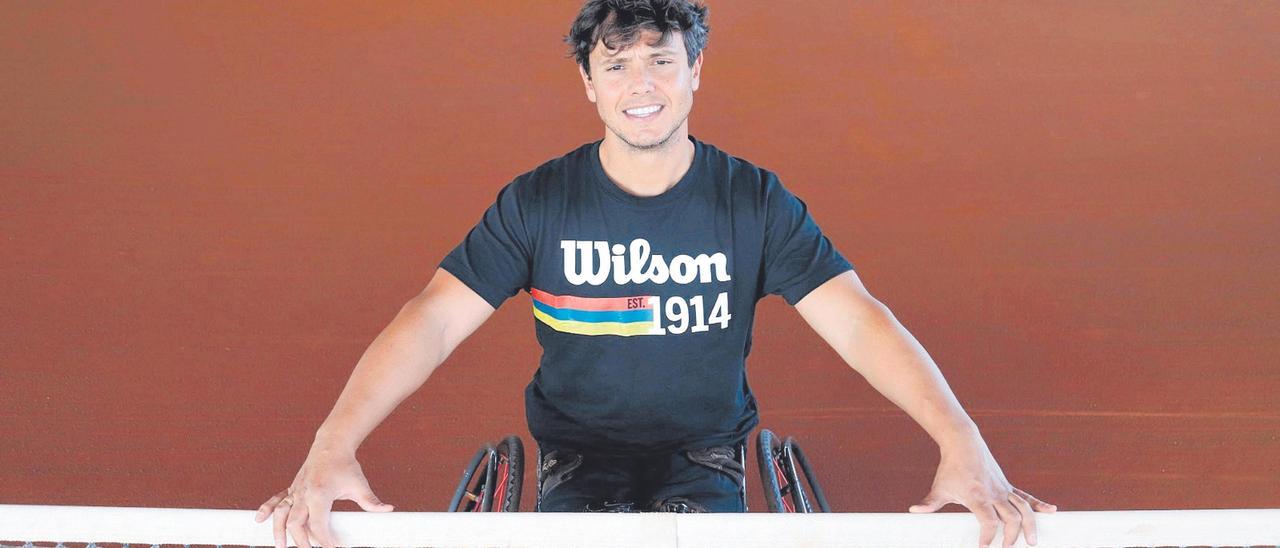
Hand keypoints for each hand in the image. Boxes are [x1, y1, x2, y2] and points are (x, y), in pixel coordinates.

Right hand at [254, 448, 393, 547]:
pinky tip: (259, 519)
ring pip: (282, 513)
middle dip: (301, 541)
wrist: (332, 445)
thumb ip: (371, 501)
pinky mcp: (292, 488)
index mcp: (320, 494)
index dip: (325, 540)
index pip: (319, 524)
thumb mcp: (359, 485)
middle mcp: (304, 493)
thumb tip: (388, 510)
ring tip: (280, 545)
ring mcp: (296, 490)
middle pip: (296, 523)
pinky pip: (275, 499)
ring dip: (279, 530)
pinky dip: (267, 509)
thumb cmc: (346, 466)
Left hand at [908, 439, 1055, 547]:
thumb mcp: (939, 487)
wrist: (963, 443)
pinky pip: (1026, 497)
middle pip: (1010, 518)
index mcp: (978, 496)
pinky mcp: (1008, 486)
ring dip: (1030, 525)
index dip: (988, 537)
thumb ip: (929, 503)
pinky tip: (1052, 511)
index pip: (988, 521)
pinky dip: (1040, 505)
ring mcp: (1003, 489)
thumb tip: (913, 511)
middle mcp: (994, 493)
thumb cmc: (950, 467)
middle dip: (1011, 537)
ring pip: (1023, 509)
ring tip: (1033, 542)